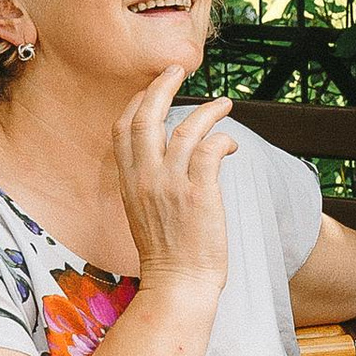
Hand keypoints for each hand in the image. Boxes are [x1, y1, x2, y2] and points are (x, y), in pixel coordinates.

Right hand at [113, 70, 235, 301]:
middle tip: (178, 70)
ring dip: (208, 110)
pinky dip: (223, 139)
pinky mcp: (199, 193)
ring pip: (186, 128)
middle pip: (147, 117)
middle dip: (162, 86)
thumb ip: (148, 184)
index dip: (136, 102)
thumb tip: (166, 161)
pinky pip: (211, 149)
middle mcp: (145, 179)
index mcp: (128, 183)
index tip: (151, 89)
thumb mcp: (142, 214)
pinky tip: (232, 144)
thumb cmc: (167, 256)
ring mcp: (171, 185)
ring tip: (224, 104)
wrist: (178, 286)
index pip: (123, 129)